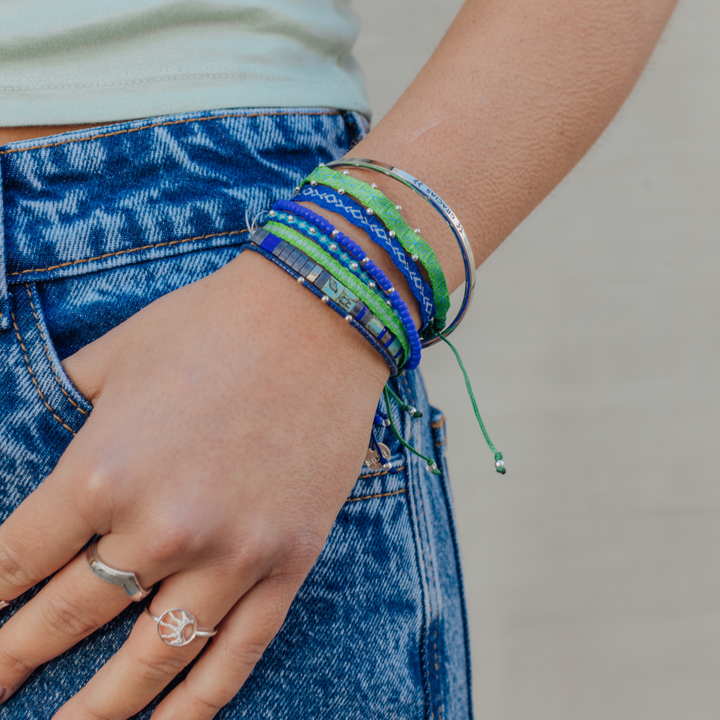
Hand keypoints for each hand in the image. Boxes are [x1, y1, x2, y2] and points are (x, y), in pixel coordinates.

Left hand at [0, 250, 388, 717]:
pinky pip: (237, 653)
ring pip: (151, 661)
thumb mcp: (113, 357)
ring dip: (96, 708)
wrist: (318, 316)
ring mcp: (232, 554)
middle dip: (13, 661)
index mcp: (103, 472)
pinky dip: (197, 703)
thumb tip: (30, 442)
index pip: (11, 564)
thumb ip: (62, 408)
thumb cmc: (211, 325)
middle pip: (66, 620)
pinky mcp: (288, 561)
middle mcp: (162, 528)